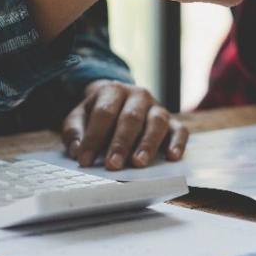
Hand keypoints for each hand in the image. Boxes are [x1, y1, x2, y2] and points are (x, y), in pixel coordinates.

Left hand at [61, 81, 188, 170]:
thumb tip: (78, 149)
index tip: (85, 160)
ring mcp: (158, 107)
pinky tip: (171, 157)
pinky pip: (180, 130)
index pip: (104, 113)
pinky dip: (178, 143)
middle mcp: (139, 95)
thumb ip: (74, 132)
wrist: (120, 101)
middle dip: (121, 143)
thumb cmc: (99, 114)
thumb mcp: (79, 118)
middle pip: (131, 118)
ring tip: (139, 162)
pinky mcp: (173, 121)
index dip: (94, 137)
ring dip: (148, 143)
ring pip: (157, 122)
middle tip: (113, 164)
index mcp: (113, 90)